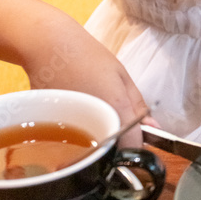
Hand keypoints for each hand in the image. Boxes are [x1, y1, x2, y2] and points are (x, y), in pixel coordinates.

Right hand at [23, 23, 156, 146]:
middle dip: (116, 149)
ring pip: (87, 152)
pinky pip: (69, 144)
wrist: (47, 45)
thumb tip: (154, 129)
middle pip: (109, 154)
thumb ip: (138, 107)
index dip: (138, 148)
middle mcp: (92, 123)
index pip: (133, 147)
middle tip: (114, 129)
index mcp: (115, 108)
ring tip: (94, 123)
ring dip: (95, 145)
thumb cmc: (87, 55)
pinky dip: (76, 138)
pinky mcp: (50, 130)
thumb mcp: (122, 76)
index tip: (136, 140)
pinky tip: (76, 120)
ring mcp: (68, 128)